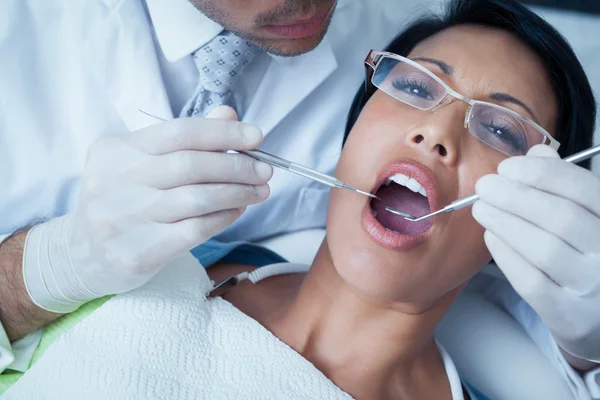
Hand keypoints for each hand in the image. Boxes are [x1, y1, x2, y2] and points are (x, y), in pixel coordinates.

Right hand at [22, 107, 272, 311]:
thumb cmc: (123, 200)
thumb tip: (229, 115)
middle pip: (192, 166)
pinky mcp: (137, 253)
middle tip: (265, 170)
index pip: (179, 132)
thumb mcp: (142, 162)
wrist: (82, 254)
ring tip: (260, 191)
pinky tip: (237, 211)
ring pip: (197, 199)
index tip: (256, 136)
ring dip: (238, 193)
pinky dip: (224, 217)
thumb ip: (184, 139)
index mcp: (117, 150)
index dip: (223, 133)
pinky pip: (195, 230)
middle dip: (238, 166)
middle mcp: (115, 182)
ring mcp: (123, 219)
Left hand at [473, 144, 599, 362]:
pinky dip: (507, 255)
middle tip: (484, 187)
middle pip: (561, 217)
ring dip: (504, 222)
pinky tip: (491, 237)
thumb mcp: (587, 217)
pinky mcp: (572, 318)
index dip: (541, 174)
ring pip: (544, 249)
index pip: (583, 189)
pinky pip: (532, 283)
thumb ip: (563, 185)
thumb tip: (535, 153)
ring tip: (480, 208)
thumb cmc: (588, 255)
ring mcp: (594, 289)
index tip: (507, 168)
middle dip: (515, 197)